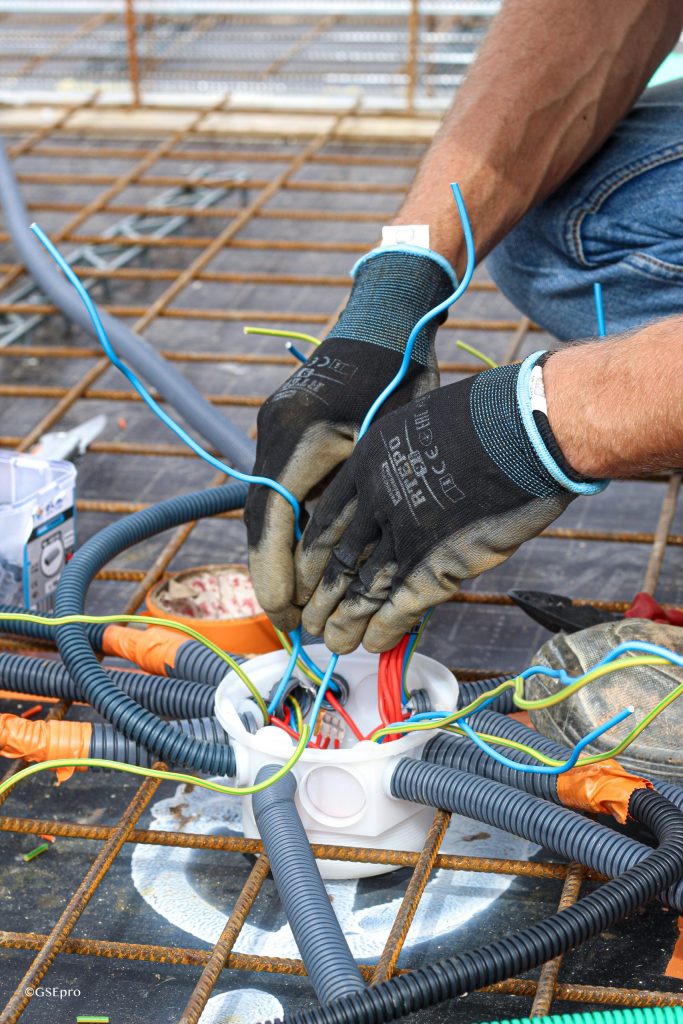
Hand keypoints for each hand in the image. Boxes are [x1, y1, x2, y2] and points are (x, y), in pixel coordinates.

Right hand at [245, 246, 456, 630]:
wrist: (388, 317)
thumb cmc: (404, 376)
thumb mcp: (390, 441)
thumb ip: (361, 497)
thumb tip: (347, 566)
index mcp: (300, 436)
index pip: (274, 516)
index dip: (275, 570)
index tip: (285, 610)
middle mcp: (275, 431)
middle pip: (260, 516)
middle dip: (271, 572)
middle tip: (288, 620)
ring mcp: (274, 426)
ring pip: (267, 504)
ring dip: (277, 552)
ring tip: (295, 600)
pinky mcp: (283, 426)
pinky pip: (279, 486)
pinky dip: (288, 525)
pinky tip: (303, 558)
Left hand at [294, 353, 606, 652]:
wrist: (526, 426)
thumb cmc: (486, 416)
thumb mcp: (419, 424)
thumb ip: (399, 462)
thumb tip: (393, 489)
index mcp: (367, 463)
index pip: (324, 522)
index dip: (312, 558)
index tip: (304, 578)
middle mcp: (377, 500)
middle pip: (336, 560)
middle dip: (321, 597)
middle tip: (311, 621)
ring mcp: (405, 533)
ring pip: (362, 589)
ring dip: (346, 621)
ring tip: (335, 643)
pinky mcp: (437, 562)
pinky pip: (400, 604)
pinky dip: (385, 628)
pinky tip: (373, 643)